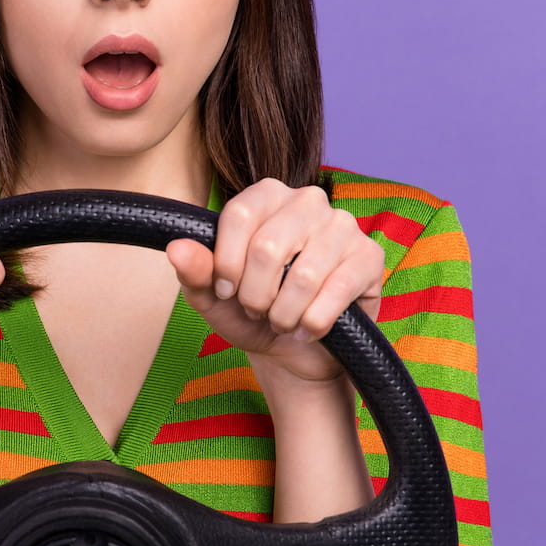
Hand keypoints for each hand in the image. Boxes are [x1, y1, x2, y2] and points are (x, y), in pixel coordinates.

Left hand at [167, 178, 383, 382]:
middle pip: (268, 246)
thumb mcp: (213, 297)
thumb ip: (195, 271)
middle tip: (257, 310)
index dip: (226, 263)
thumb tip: (176, 247)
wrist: (296, 350)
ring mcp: (343, 225)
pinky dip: (313, 322)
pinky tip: (307, 328)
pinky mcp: (369, 257)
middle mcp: (308, 200)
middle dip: (255, 294)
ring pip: (303, 274)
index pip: (239, 215)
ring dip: (284, 314)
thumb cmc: (252, 313)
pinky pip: (336, 292)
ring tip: (281, 321)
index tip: (226, 291)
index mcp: (266, 195)